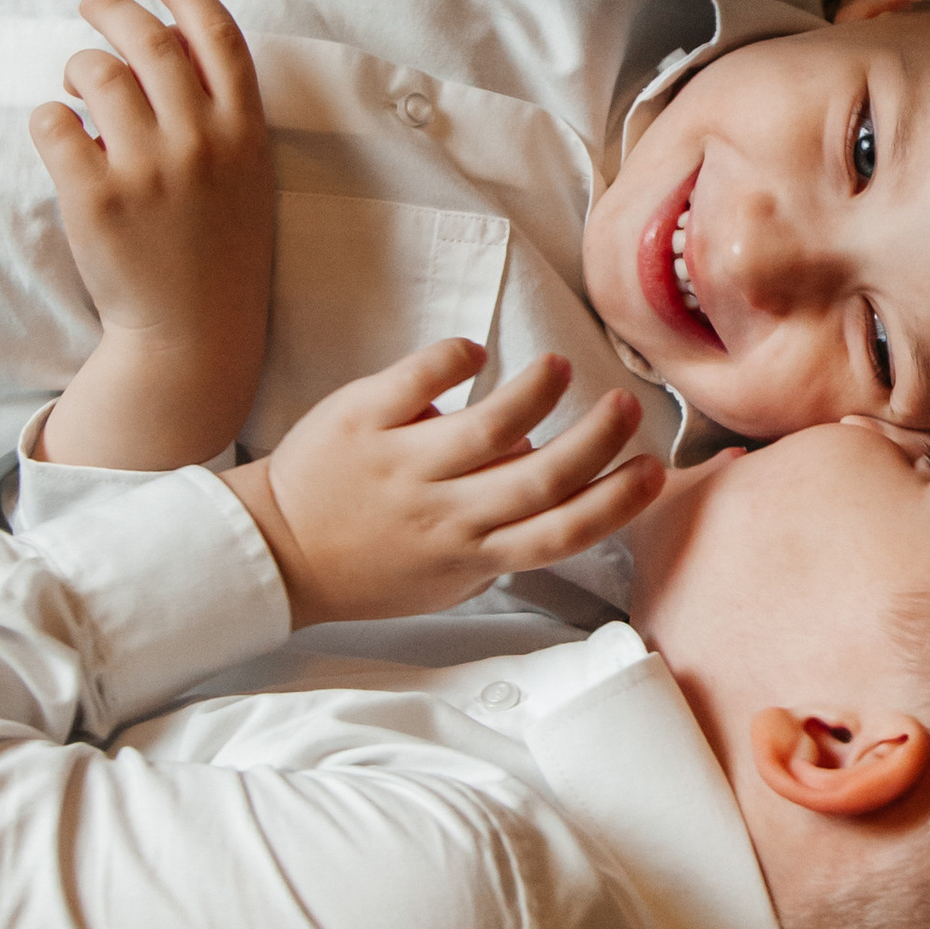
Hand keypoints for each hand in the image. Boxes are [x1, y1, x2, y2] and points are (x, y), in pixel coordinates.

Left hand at [31, 0, 274, 470]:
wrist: (192, 334)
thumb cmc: (216, 251)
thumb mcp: (243, 177)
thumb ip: (216, 115)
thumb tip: (157, 46)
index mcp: (243, 133)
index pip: (216, 35)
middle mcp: (200, 142)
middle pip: (148, 40)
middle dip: (114, 7)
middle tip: (94, 1)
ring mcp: (148, 168)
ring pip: (96, 74)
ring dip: (79, 66)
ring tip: (77, 83)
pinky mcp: (95, 197)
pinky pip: (54, 123)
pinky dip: (49, 119)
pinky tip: (60, 134)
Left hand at [226, 343, 664, 625]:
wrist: (277, 551)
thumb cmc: (372, 564)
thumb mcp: (447, 577)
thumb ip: (505, 542)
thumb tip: (566, 487)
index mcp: (471, 556)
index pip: (561, 533)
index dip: (616, 502)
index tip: (652, 469)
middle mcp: (443, 515)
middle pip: (541, 476)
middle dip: (596, 437)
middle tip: (623, 404)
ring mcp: (402, 467)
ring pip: (488, 425)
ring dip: (534, 391)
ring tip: (556, 368)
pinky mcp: (363, 422)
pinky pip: (418, 379)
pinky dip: (454, 358)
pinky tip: (472, 351)